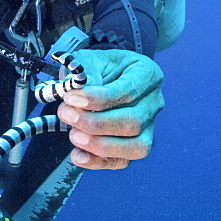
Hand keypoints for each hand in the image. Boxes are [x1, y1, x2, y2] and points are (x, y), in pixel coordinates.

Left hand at [57, 49, 163, 168]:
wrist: (102, 76)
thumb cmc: (98, 67)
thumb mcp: (90, 58)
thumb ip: (87, 73)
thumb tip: (80, 93)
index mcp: (147, 74)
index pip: (129, 91)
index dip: (100, 99)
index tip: (72, 98)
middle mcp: (154, 102)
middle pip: (134, 122)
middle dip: (96, 123)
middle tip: (66, 114)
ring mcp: (148, 127)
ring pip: (136, 146)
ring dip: (101, 145)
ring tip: (73, 135)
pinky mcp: (135, 146)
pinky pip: (123, 161)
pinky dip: (99, 162)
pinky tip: (77, 155)